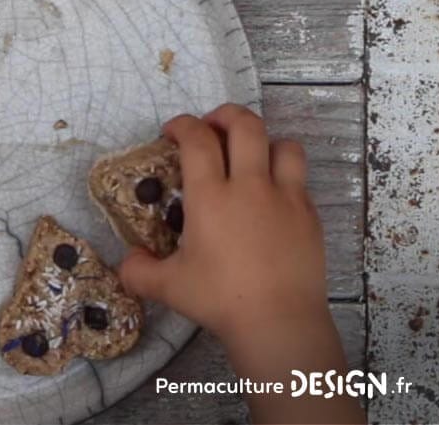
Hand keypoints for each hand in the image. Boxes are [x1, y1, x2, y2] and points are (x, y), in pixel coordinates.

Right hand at [119, 104, 362, 423]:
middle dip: (225, 115)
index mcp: (211, 196)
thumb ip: (139, 270)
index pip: (197, 140)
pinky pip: (300, 178)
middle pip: (245, 125)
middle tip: (211, 127)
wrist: (279, 322)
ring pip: (283, 144)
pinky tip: (272, 195)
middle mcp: (249, 186)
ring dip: (263, 141)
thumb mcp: (168, 287)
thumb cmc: (220, 300)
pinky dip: (283, 174)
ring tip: (250, 155)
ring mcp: (285, 197)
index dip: (183, 125)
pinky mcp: (309, 214)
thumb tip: (129, 260)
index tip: (172, 131)